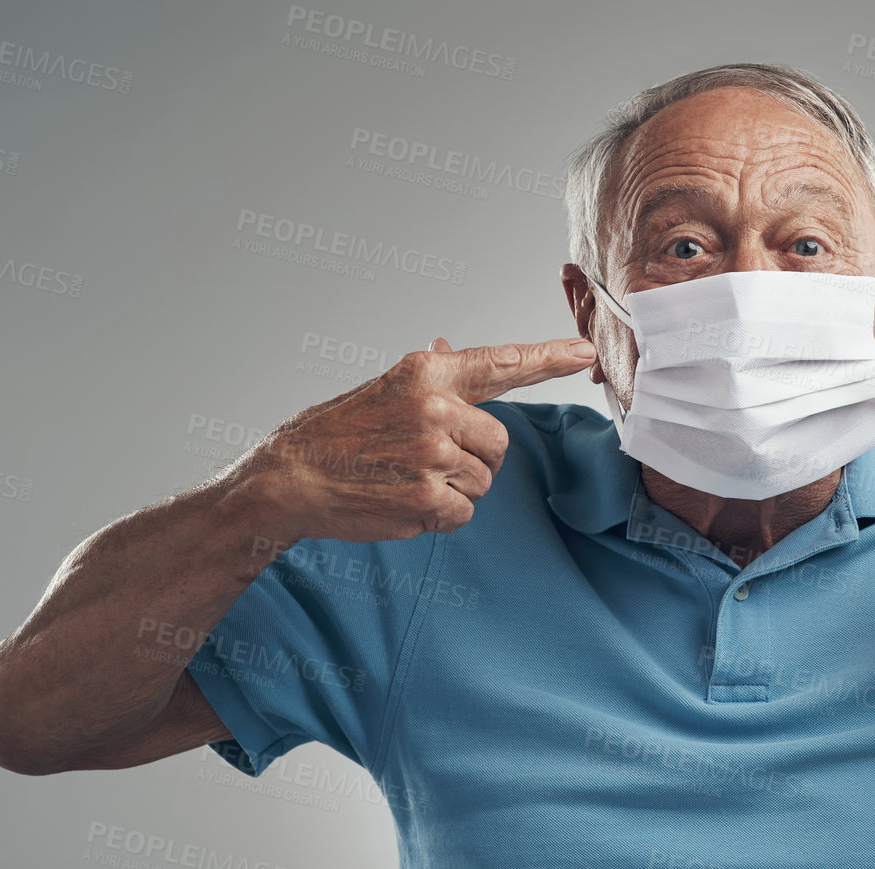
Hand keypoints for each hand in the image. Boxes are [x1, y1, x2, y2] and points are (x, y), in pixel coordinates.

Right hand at [233, 337, 594, 544]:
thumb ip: (432, 378)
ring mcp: (433, 454)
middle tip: (427, 461)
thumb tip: (455, 346)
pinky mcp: (429, 497)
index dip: (548, 359)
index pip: (500, 363)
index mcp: (426, 373)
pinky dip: (440, 516)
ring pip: (484, 481)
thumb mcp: (384, 390)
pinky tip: (403, 501)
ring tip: (405, 480)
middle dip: (475, 460)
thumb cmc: (337, 435)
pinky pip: (464, 513)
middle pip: (499, 442)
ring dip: (454, 489)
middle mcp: (435, 408)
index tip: (584, 353)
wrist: (290, 477)